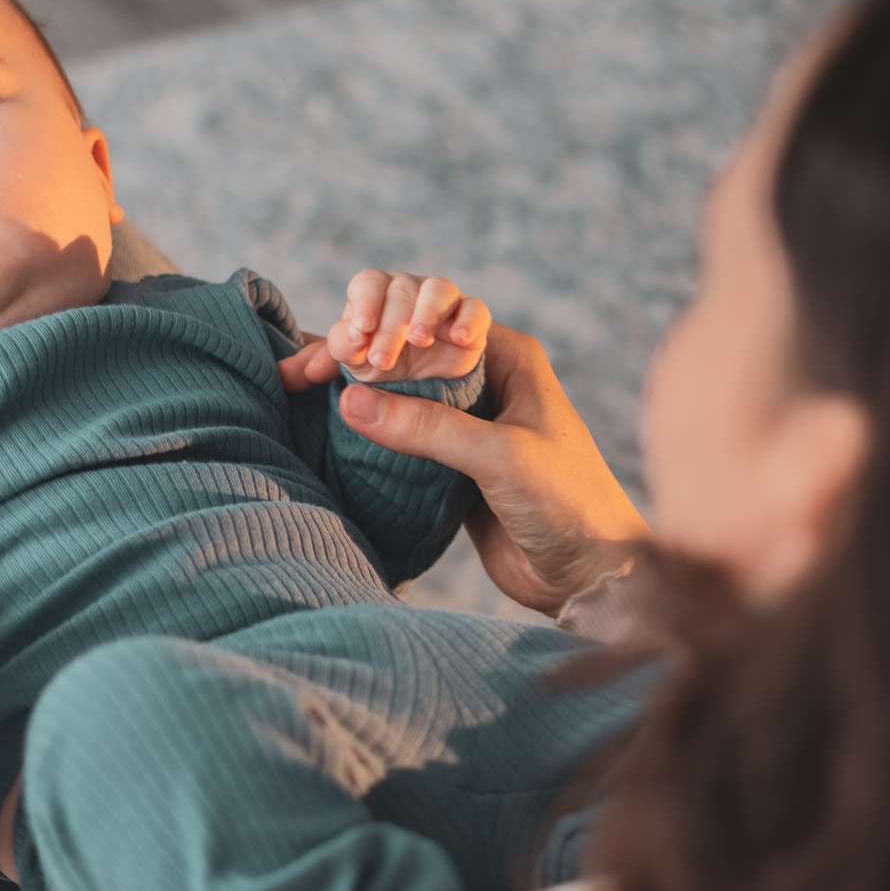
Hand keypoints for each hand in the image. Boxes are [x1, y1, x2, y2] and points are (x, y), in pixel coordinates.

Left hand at [280, 270, 490, 386]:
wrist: (427, 387)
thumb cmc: (381, 368)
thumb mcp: (349, 367)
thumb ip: (317, 365)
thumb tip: (280, 376)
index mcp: (374, 296)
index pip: (367, 284)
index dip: (363, 303)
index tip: (359, 331)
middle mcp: (407, 292)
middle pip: (400, 289)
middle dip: (390, 324)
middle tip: (381, 361)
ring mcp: (442, 304)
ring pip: (438, 289)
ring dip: (426, 312)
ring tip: (419, 340)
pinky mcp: (471, 323)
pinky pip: (475, 309)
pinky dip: (468, 319)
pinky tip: (457, 338)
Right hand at [333, 323, 651, 614]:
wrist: (588, 574)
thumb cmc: (567, 502)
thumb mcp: (498, 456)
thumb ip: (427, 427)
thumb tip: (351, 399)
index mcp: (507, 355)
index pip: (433, 316)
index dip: (385, 321)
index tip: (346, 346)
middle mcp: (485, 378)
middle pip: (407, 348)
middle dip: (358, 348)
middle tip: (308, 369)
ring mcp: (464, 420)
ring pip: (398, 390)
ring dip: (353, 385)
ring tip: (300, 384)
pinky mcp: (449, 462)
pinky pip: (398, 434)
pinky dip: (363, 427)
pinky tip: (322, 421)